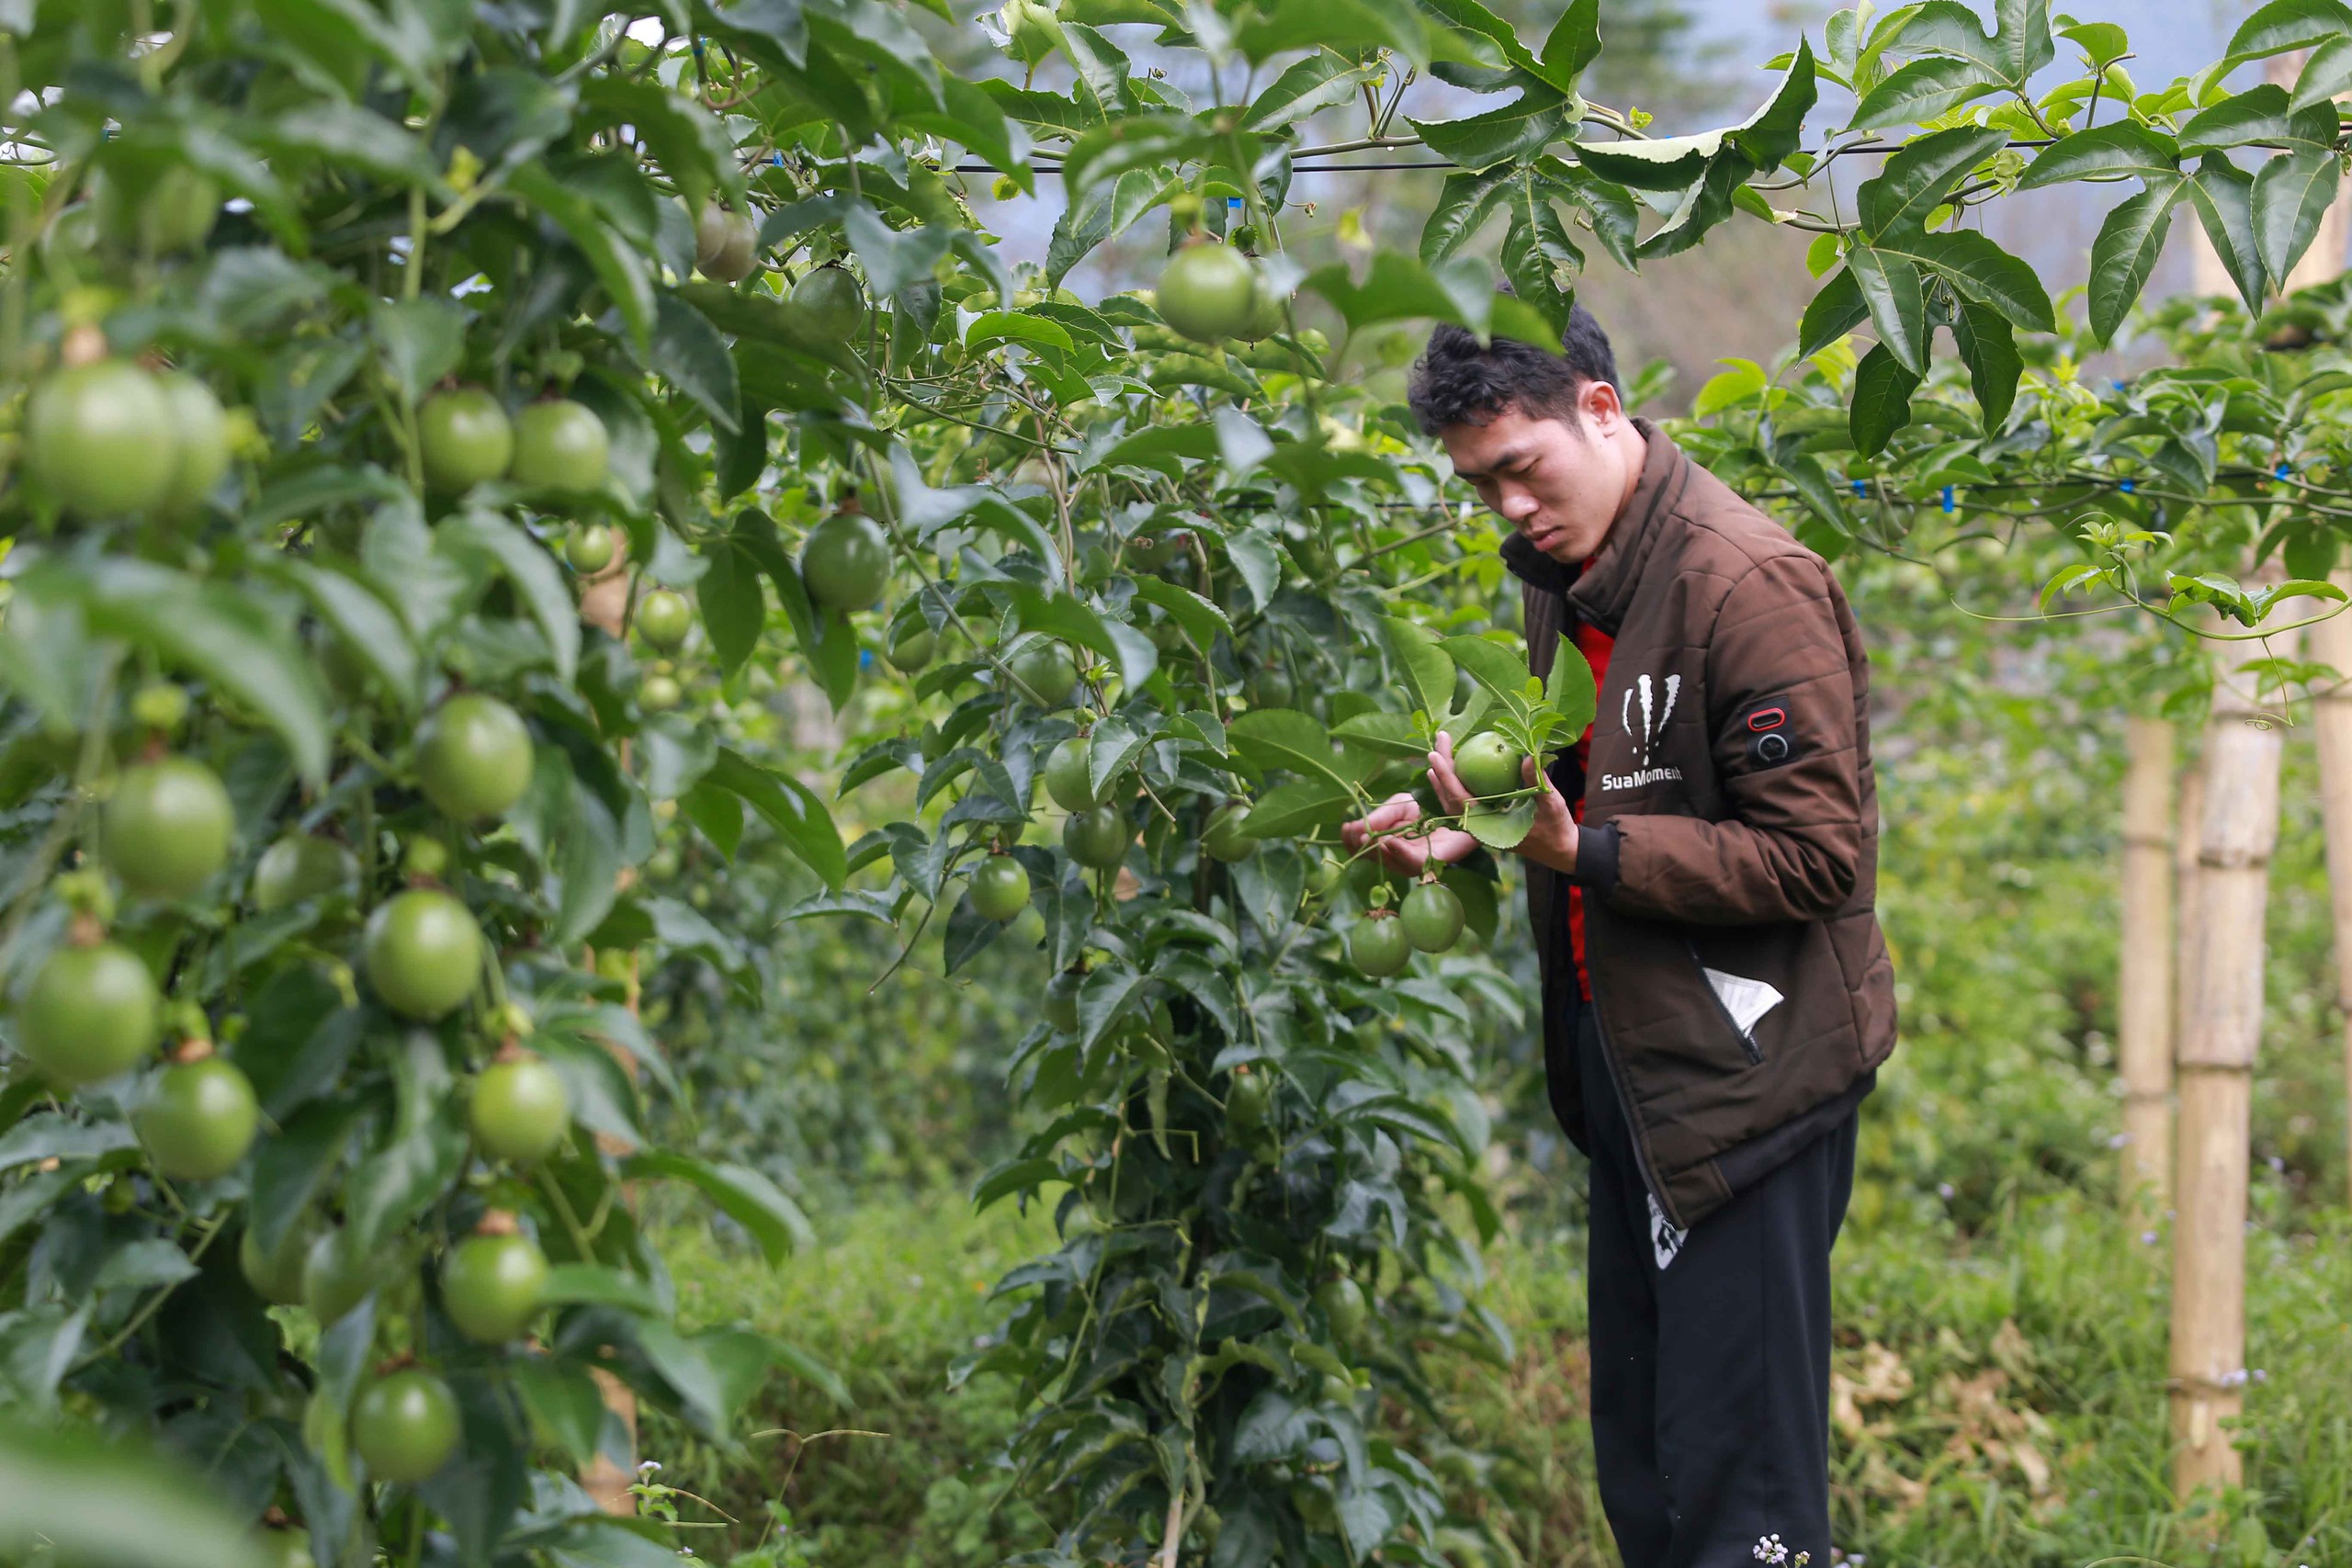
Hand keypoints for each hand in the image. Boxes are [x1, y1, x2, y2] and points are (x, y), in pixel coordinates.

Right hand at [1340, 791, 1475, 876]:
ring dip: (1376, 849)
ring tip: (1366, 837)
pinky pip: (1413, 862)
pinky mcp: (1434, 862)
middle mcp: (1401, 858)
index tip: (1345, 827)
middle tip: (1353, 831)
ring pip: (1391, 862)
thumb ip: (1381, 816)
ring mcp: (1416, 863)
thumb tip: (1357, 827)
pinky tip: (1388, 842)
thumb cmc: (1431, 809)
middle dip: (1360, 847)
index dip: (1352, 841)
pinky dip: (1399, 852)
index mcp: (1390, 846)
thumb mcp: (1400, 806)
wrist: (1465, 810)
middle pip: (1374, 859)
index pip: (1364, 849)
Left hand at [1428, 731, 1578, 875]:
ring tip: (1437, 755)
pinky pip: (1465, 802)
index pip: (1460, 799)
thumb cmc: (1556, 828)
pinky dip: (1457, 785)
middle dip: (1440, 770)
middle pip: (1450, 798)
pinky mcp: (1486, 821)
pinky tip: (1456, 769)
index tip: (1435, 755)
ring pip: (1454, 802)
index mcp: (1489, 826)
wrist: (1560, 849)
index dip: (1446, 777)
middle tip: (1437, 743)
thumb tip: (1527, 756)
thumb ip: (1536, 781)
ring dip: (1444, 779)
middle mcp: (1480, 828)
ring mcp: (1481, 825)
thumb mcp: (1550, 803)